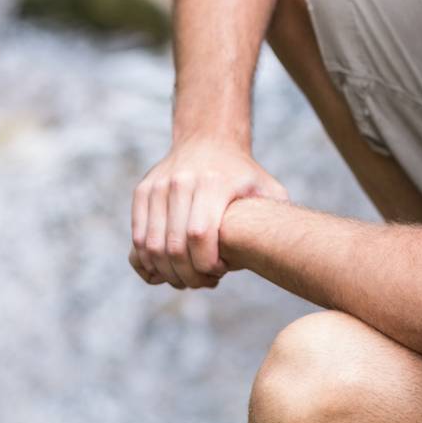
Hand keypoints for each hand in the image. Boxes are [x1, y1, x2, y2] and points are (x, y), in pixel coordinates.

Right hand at [129, 134, 288, 288]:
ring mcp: (158, 186)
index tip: (220, 273)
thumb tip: (283, 249)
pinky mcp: (143, 192)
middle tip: (204, 282)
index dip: (206, 264)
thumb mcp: (267, 188)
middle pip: (174, 246)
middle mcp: (181, 182)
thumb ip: (276, 216)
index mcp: (214, 182)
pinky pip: (137, 238)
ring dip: (167, 273)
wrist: (209, 140)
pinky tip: (168, 270)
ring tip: (188, 278)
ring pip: (151, 246)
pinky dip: (148, 262)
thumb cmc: (242, 174)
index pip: (199, 235)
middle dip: (188, 275)